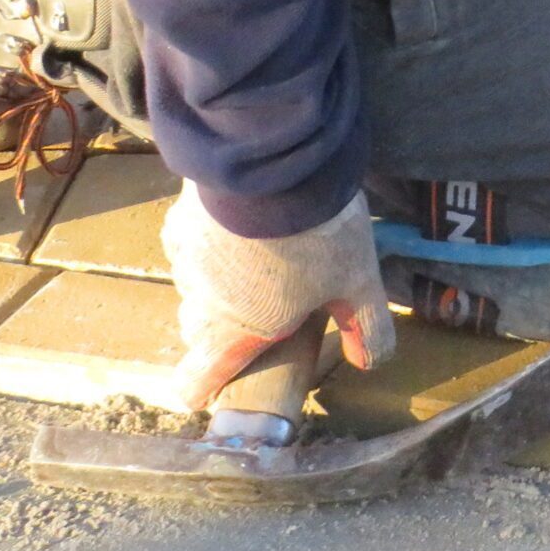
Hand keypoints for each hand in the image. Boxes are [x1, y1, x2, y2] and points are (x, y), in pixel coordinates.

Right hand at [160, 182, 394, 411]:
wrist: (276, 165)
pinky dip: (212, 243)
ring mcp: (184, 262)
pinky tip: (245, 223)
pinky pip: (190, 246)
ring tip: (266, 254)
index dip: (205, 385)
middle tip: (272, 302)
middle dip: (228, 326)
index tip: (223, 377)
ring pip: (195, 288)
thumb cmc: (317, 234)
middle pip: (199, 333)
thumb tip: (370, 362)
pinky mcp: (179, 223)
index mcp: (235, 332)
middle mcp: (199, 304)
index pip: (194, 383)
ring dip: (220, 282)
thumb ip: (365, 327)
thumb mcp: (358, 283)